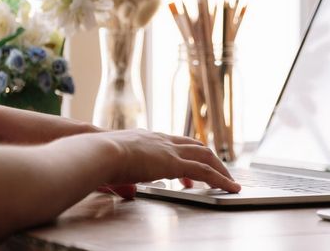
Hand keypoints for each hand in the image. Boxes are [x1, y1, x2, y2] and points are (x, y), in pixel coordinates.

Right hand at [102, 130, 240, 193]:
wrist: (99, 151)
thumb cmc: (99, 158)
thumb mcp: (114, 168)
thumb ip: (124, 180)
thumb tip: (128, 191)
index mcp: (148, 138)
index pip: (174, 142)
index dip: (186, 153)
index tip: (190, 169)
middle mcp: (162, 140)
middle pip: (194, 146)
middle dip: (209, 159)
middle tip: (218, 174)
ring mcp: (170, 150)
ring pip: (205, 156)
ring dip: (219, 169)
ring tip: (229, 182)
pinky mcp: (175, 163)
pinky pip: (205, 172)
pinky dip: (221, 180)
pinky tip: (230, 188)